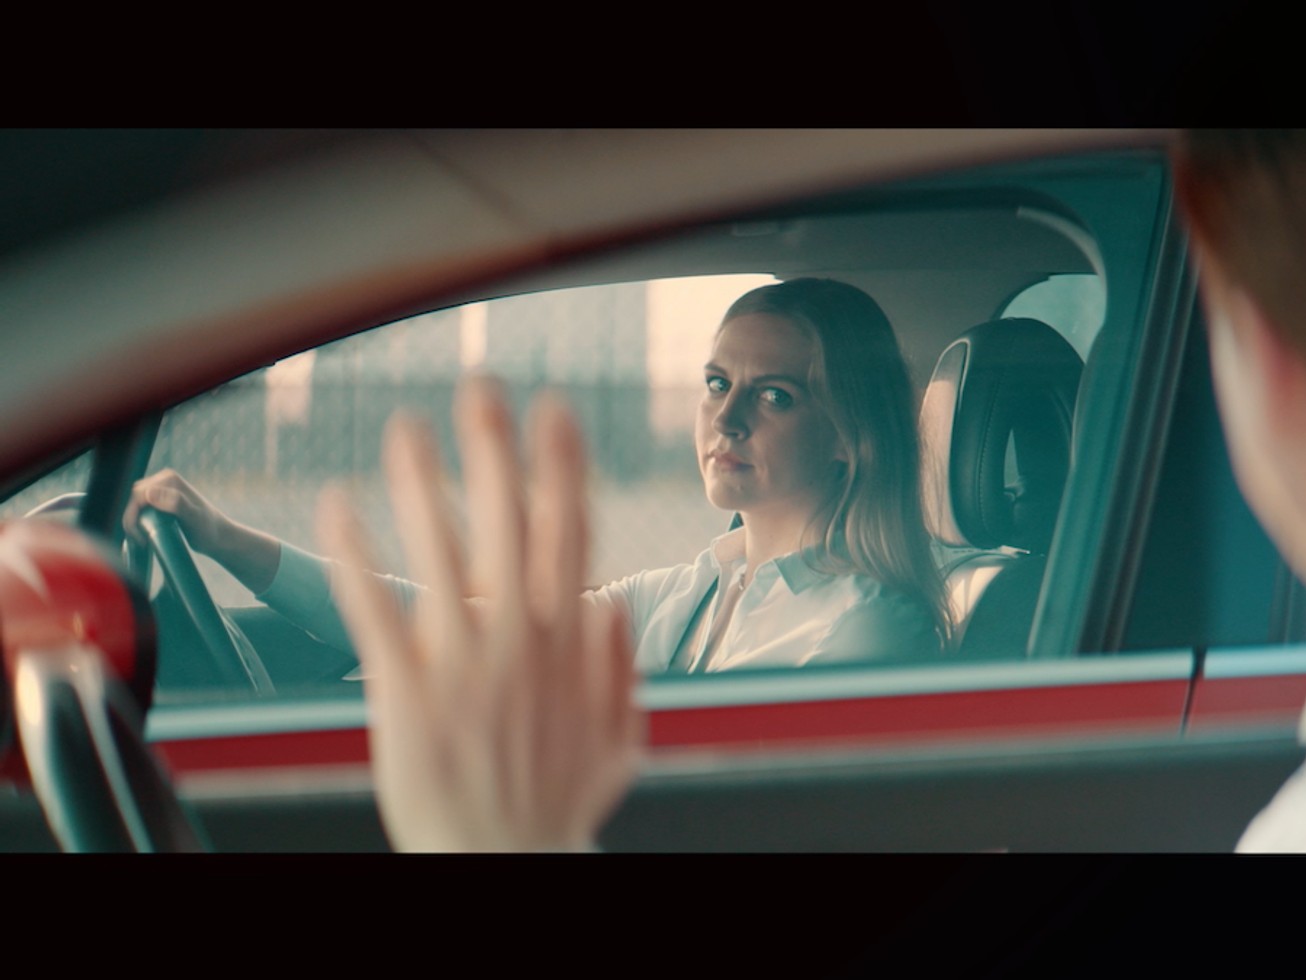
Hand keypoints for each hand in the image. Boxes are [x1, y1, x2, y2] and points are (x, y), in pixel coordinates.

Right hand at [125, 470, 229, 554]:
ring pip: (135, 504)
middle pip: (134, 499)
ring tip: (142, 540)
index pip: (138, 494)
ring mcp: (163, 489)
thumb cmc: (208, 529)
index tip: (141, 537)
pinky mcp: (161, 500)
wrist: (219, 536)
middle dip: (132, 519)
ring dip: (134, 522)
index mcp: (169, 479)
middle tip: (141, 541)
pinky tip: (145, 535)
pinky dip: (139, 521)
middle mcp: (165, 480)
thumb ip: (176, 504)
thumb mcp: (193, 518)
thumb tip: (150, 494)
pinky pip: (141, 508)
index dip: (133, 515)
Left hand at [317, 377, 640, 851]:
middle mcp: (518, 639)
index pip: (570, 533)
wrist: (506, 864)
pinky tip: (338, 506)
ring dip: (425, 481)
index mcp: (568, 643)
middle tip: (482, 388)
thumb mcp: (618, 741)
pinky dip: (356, 554)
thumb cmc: (555, 809)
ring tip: (408, 428)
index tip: (556, 413)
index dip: (562, 467)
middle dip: (497, 449)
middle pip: (509, 523)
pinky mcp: (407, 691)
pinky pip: (376, 608)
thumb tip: (615, 611)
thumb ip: (621, 672)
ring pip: (442, 551)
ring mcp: (462, 662)